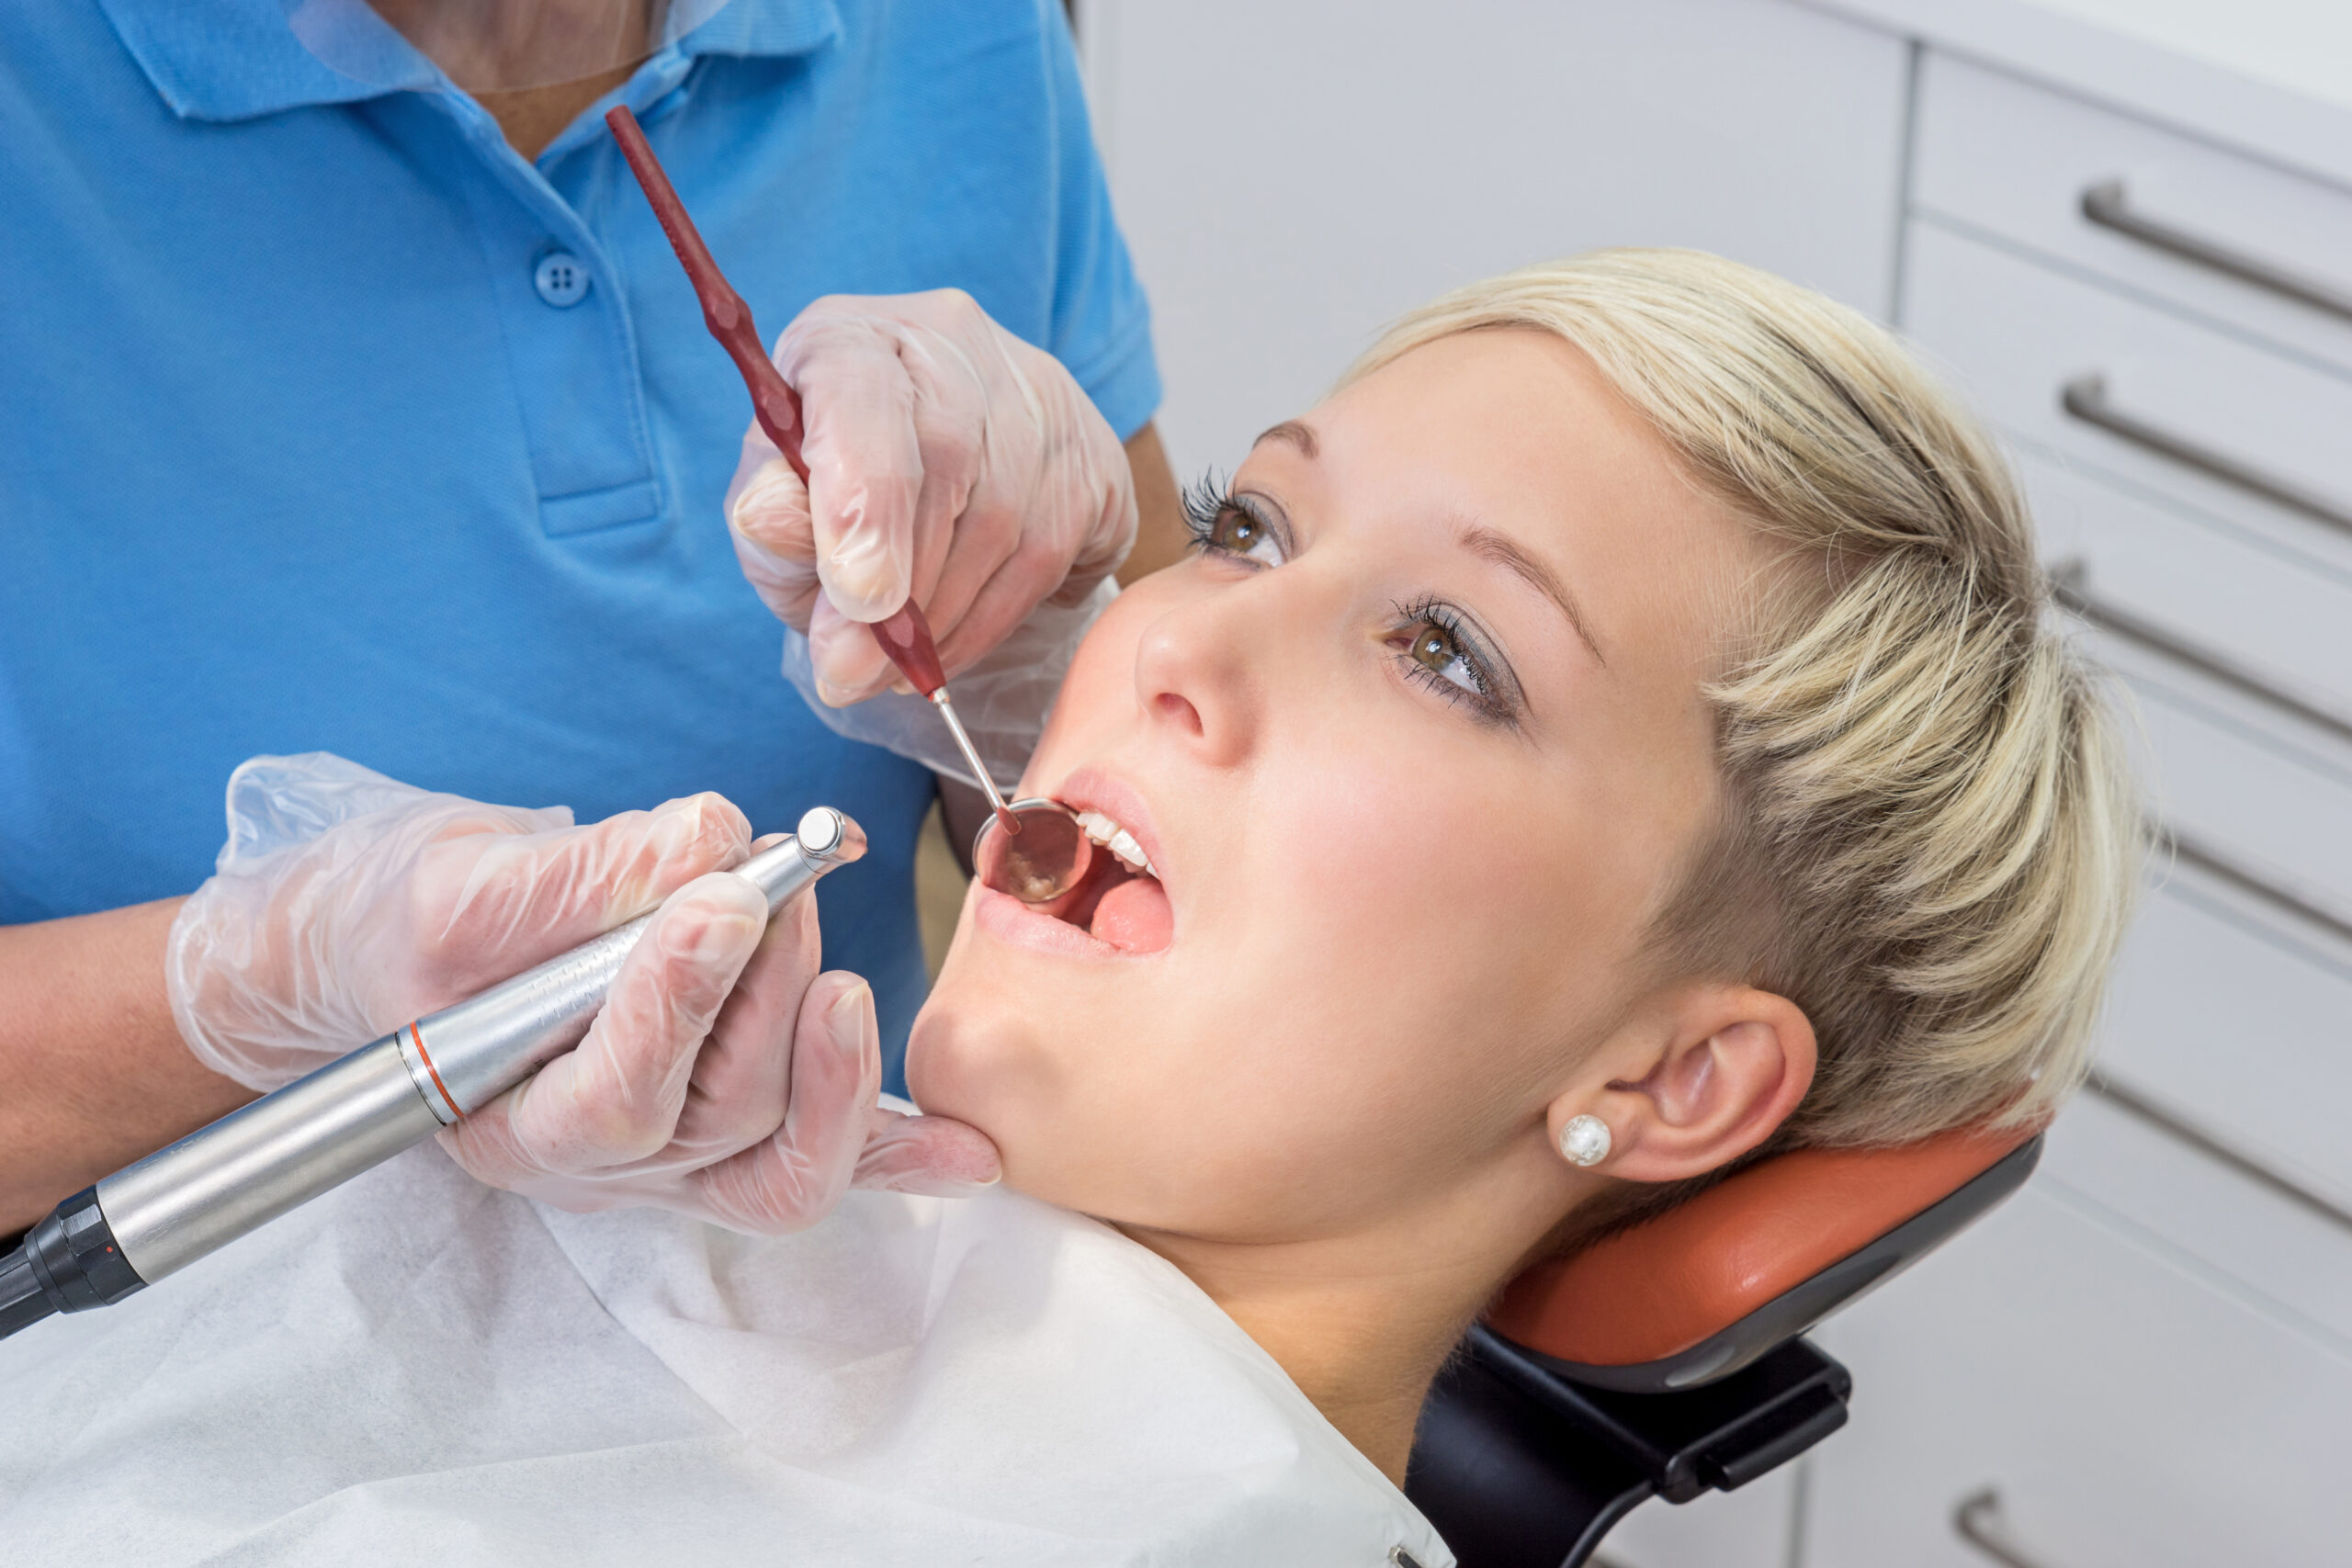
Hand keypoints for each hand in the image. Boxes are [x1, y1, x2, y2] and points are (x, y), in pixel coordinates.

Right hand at [438, 857, 1000, 1228]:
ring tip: (830, 958)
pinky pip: (828, 1161)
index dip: (680, 1004)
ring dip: (831, 1052)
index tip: (726, 901)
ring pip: (783, 1147)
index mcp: (512, 1118)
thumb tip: (709, 839)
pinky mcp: (734, 1129)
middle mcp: (605, 1164)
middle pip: (719, 1119)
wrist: (411, 949)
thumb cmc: (414, 922)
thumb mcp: (454, 880)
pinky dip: (902, 1156)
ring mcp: (678, 1157)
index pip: (614, 1100)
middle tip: (775, 886)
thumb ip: (575, 876)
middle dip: (765, 994)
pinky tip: (972, 1153)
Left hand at [726, 288, 1136, 703]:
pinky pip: (1052, 557)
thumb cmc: (831, 494)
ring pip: (1004, 520)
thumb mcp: (775, 506)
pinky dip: (992, 622)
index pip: (862, 391)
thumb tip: (771, 521)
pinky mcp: (1092, 454)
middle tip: (857, 672)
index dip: (865, 497)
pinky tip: (949, 644)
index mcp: (848, 336)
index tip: (859, 598)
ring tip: (895, 666)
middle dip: (903, 589)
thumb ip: (768, 520)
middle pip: (946, 461)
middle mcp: (951, 341)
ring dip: (945, 619)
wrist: (930, 485)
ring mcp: (1037, 394)